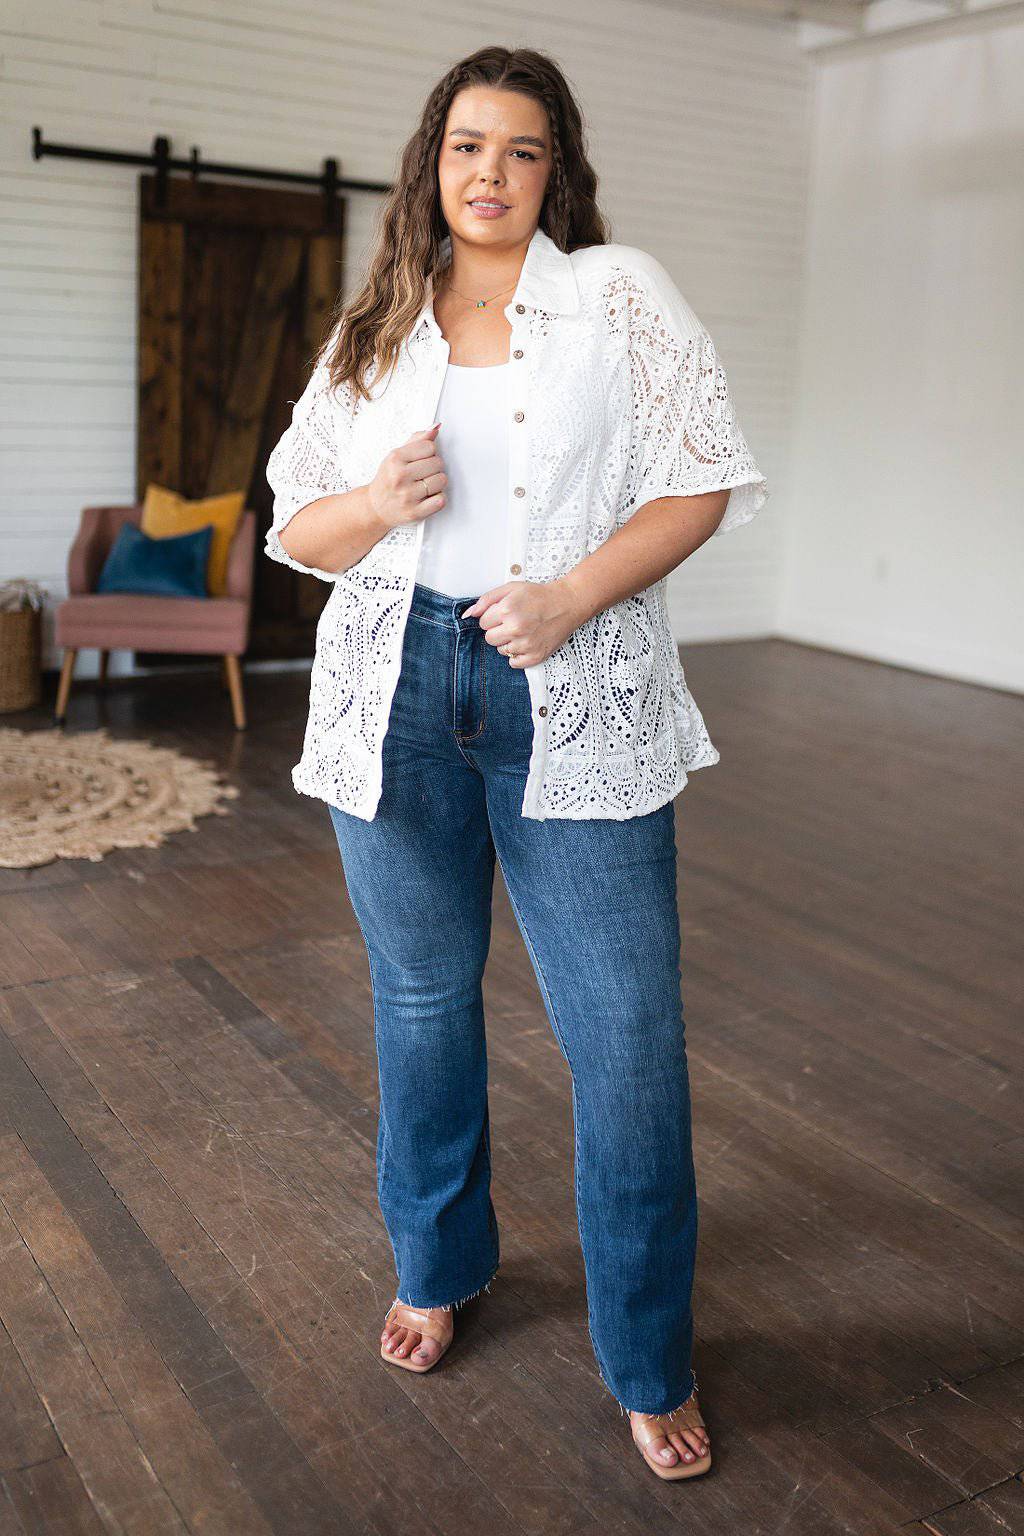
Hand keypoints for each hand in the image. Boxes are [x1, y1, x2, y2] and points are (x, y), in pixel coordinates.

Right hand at [368, 423, 446, 529]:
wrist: (375, 507)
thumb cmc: (388, 479)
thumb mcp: (397, 455)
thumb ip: (417, 440)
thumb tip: (436, 427)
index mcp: (395, 458)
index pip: (430, 447)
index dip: (429, 453)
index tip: (421, 460)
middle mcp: (400, 476)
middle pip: (438, 463)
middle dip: (433, 468)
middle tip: (422, 474)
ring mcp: (407, 496)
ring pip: (441, 481)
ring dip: (436, 484)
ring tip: (424, 486)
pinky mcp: (415, 512)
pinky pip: (440, 500)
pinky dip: (437, 499)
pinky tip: (427, 497)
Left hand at [462, 577, 588, 667]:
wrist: (567, 604)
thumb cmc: (539, 596)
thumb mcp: (511, 589)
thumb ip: (486, 600)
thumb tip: (468, 614)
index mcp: (507, 610)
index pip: (483, 623)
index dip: (493, 617)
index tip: (505, 613)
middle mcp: (515, 628)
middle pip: (489, 638)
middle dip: (498, 630)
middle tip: (514, 622)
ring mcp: (526, 644)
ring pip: (501, 651)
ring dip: (509, 642)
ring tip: (524, 630)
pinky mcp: (535, 656)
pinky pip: (514, 663)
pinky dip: (518, 655)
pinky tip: (527, 642)